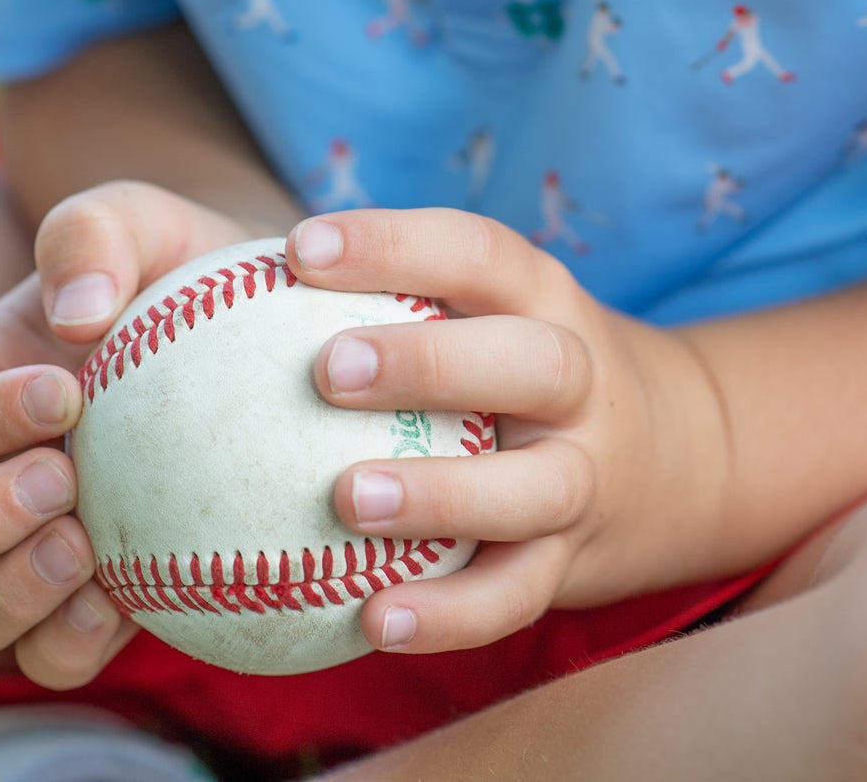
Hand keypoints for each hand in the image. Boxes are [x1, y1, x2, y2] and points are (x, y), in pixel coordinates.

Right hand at [0, 180, 269, 685]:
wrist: (252, 322)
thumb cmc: (174, 264)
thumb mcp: (135, 221)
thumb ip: (94, 238)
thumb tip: (81, 315)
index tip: (64, 389)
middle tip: (62, 478)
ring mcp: (23, 553)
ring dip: (11, 591)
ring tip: (83, 551)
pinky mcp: (86, 606)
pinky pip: (50, 655)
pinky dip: (71, 642)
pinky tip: (122, 607)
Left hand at [287, 207, 729, 654]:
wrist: (668, 449)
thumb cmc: (505, 360)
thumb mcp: (478, 306)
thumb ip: (372, 292)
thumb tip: (197, 290)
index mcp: (536, 295)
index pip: (475, 250)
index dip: (393, 245)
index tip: (295, 248)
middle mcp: (575, 373)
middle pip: (528, 356)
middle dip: (432, 359)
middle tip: (327, 369)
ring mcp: (584, 470)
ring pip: (533, 484)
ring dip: (444, 492)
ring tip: (344, 500)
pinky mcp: (576, 558)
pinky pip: (519, 594)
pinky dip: (453, 612)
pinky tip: (373, 621)